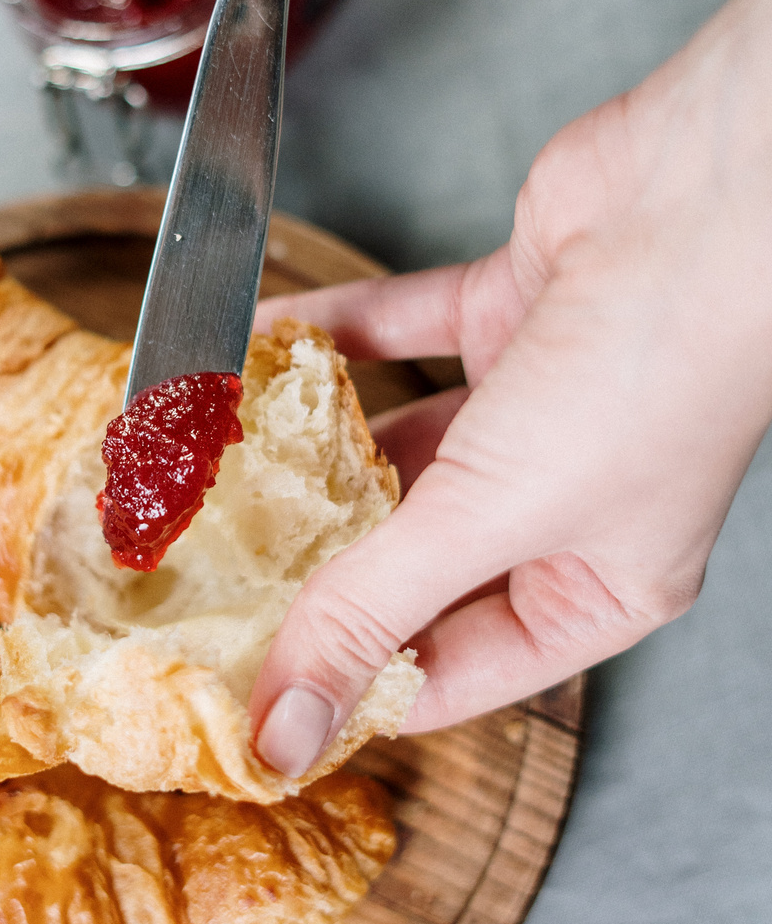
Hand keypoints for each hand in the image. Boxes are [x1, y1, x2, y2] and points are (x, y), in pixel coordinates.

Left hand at [250, 0, 771, 771]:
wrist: (719, 193)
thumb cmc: (656, 371)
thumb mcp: (494, 517)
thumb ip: (373, 609)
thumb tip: (289, 730)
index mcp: (595, 591)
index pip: (446, 673)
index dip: (345, 688)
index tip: (242, 692)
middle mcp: (565, 506)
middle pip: (408, 563)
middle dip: (311, 566)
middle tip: (204, 583)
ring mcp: (538, 406)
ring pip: (398, 448)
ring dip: (310, 450)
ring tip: (215, 471)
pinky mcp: (511, 313)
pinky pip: (398, 336)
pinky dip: (333, 339)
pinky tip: (260, 347)